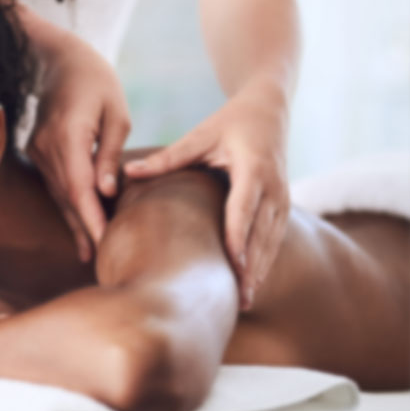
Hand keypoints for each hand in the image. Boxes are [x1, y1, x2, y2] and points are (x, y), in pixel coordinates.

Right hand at [25, 30, 130, 261]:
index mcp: (67, 135)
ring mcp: (37, 149)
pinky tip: (78, 225)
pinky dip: (67, 204)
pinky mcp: (37, 150)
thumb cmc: (96, 81)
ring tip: (90, 252)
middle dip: (83, 228)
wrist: (57, 60)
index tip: (104, 241)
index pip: (78, 187)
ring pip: (57, 193)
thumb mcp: (116, 113)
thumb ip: (109, 154)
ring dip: (74, 221)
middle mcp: (46, 146)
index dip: (90, 218)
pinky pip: (54, 182)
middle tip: (100, 259)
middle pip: (65, 196)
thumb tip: (105, 192)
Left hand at [123, 79, 289, 310]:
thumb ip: (167, 157)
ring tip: (243, 301)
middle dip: (251, 266)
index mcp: (253, 168)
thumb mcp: (199, 135)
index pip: (244, 208)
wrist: (270, 110)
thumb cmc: (230, 121)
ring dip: (259, 270)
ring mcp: (282, 197)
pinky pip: (274, 237)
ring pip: (271, 240)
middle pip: (262, 233)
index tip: (232, 264)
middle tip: (237, 299)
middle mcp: (274, 186)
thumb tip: (127, 171)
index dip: (239, 237)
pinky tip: (251, 282)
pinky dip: (264, 260)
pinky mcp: (283, 205)